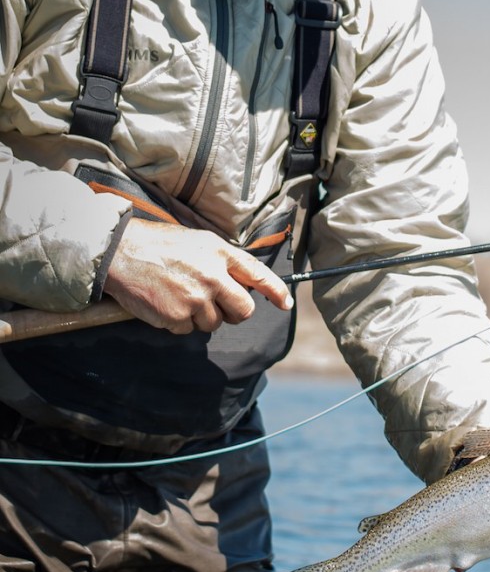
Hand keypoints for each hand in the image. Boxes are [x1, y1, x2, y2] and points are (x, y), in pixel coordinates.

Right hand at [103, 219, 292, 333]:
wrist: (121, 252)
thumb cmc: (160, 244)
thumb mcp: (199, 241)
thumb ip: (224, 260)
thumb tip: (244, 283)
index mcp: (221, 254)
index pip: (258, 275)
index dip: (276, 291)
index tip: (286, 303)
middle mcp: (213, 276)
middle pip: (244, 310)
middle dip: (235, 312)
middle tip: (218, 305)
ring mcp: (196, 298)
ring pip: (214, 323)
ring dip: (201, 317)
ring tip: (181, 295)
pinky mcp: (177, 317)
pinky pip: (188, 330)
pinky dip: (179, 322)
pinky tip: (166, 303)